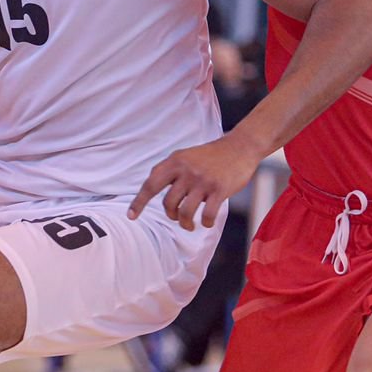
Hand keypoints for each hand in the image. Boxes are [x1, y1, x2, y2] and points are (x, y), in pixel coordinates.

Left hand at [128, 133, 262, 230]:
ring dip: (186, 223)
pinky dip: (205, 223)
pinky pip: (207, 215)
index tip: (131, 216)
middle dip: (171, 215)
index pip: (151, 184)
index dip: (139, 202)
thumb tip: (149, 190)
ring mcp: (203, 181)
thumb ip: (169, 171)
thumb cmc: (210, 156)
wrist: (240, 146)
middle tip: (178, 217)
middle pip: (168, 203)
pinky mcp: (219, 190)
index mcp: (175, 161)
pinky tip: (207, 222)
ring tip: (190, 224)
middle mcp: (186, 171)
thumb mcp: (185, 156)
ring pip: (185, 212)